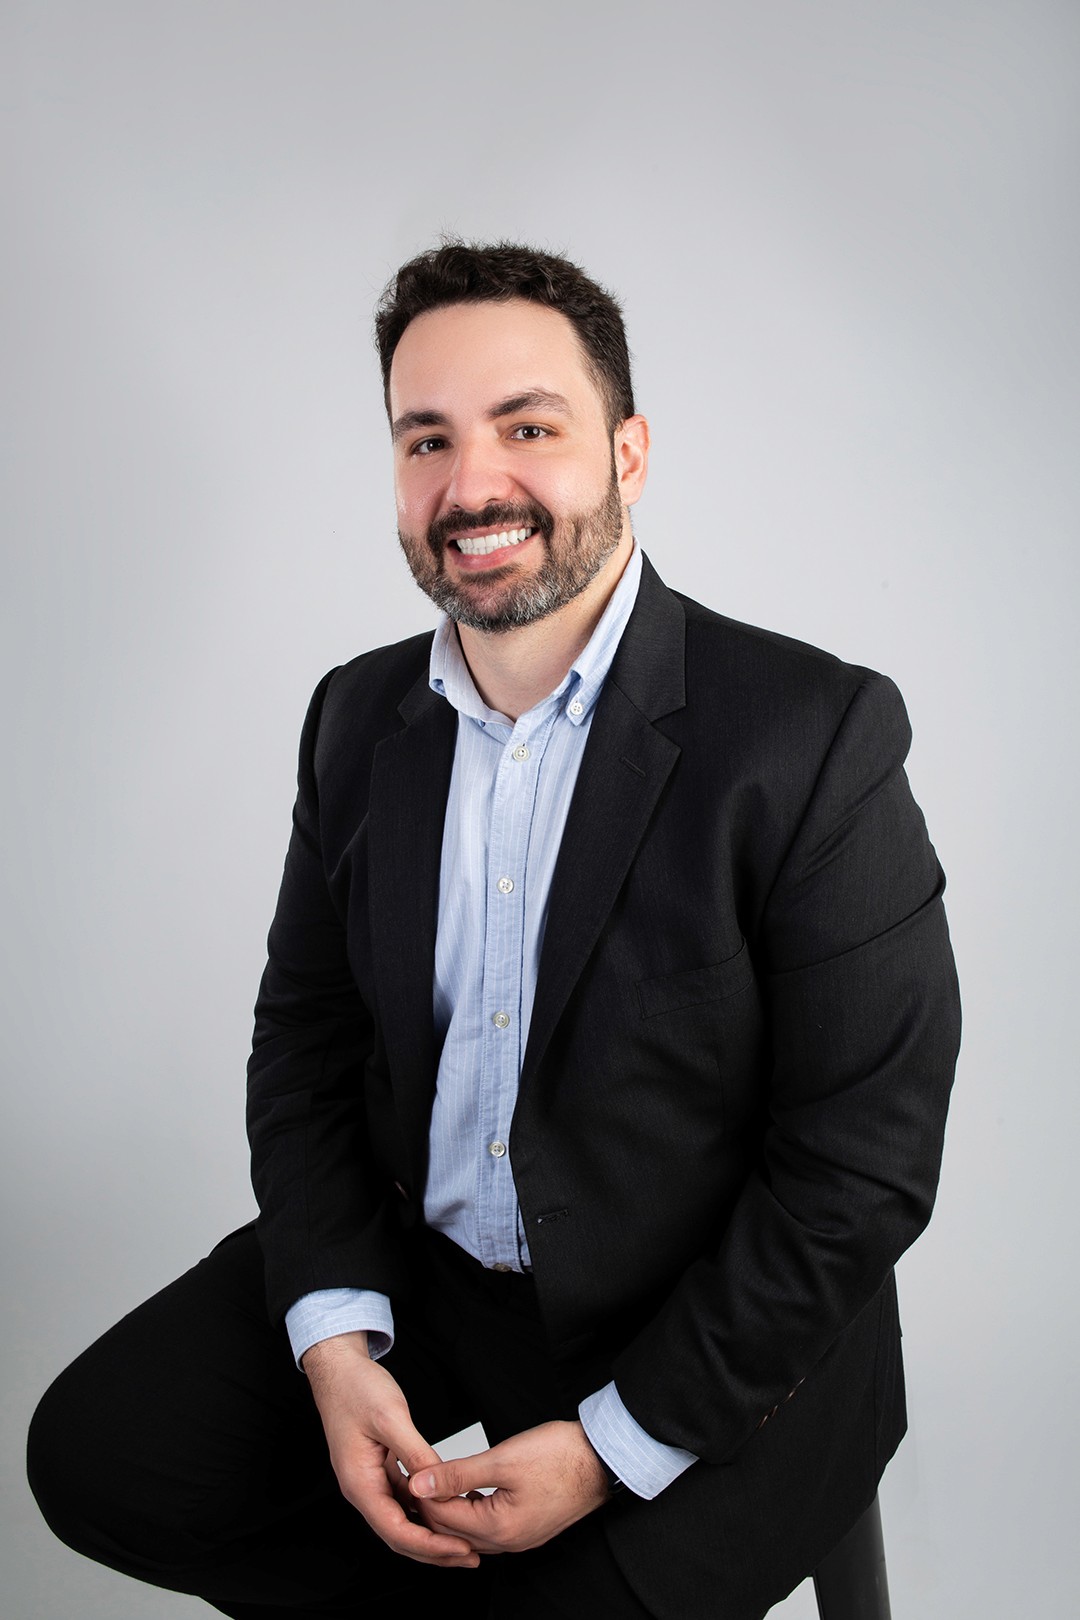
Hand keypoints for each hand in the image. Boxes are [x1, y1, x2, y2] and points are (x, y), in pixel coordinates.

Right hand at [302, 1332, 479, 1567]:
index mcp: (359, 1483)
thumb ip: (414, 1453)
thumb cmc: (356, 1389)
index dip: (429, 1545)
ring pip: (403, 1519)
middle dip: (434, 1549)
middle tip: (469, 1556)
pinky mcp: (380, 1469)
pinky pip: (404, 1498)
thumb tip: (436, 1485)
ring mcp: (370, 1480)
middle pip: (399, 1534)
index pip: (396, 1530)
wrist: (339, 1369)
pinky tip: (448, 1506)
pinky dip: (425, 1507)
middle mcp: (363, 1489)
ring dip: (432, 1532)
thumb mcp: (390, 1418)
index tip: (459, 1549)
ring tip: (464, 1539)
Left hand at [408, 1420, 610, 1553]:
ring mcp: (521, 1538)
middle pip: (454, 1531)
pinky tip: (468, 1491)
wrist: (601, 1459)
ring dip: (452, 1509)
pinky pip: (490, 1527)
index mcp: (500, 1528)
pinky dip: (473, 1510)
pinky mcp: (529, 1527)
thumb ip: (458, 1473)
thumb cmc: (559, 1456)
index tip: (411, 1470)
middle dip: (433, 1506)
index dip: (423, 1494)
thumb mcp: (502, 1459)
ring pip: (471, 1531)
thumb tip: (421, 1482)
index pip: (444, 1518)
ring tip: (437, 1482)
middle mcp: (510, 1542)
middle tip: (418, 1477)